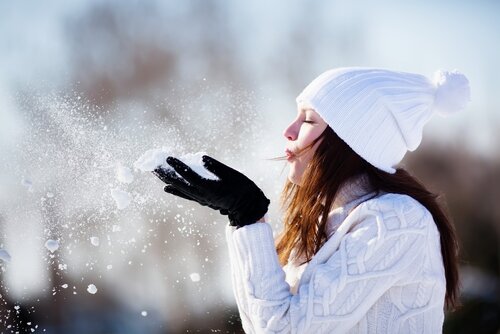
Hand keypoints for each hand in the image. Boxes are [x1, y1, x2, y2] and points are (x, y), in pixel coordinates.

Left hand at [153, 155, 269, 227]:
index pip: (189, 175)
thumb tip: (202, 157)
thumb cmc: (242, 188)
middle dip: (166, 173)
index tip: (168, 157)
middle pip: (179, 183)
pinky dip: (175, 190)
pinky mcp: (202, 200)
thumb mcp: (232, 174)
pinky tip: (166, 187)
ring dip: (167, 180)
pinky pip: (185, 195)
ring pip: (180, 189)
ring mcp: (200, 198)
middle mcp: (201, 195)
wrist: (247, 206)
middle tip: (153, 164)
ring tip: (155, 172)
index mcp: (209, 187)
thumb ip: (216, 166)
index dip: (178, 166)